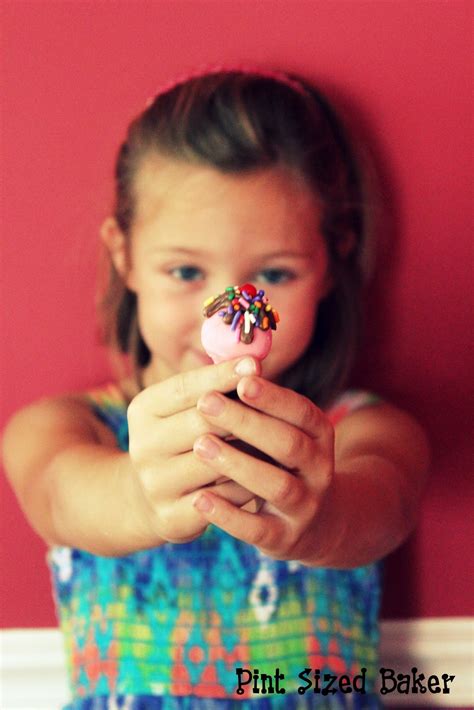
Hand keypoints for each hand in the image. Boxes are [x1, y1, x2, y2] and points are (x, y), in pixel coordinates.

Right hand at [127, 357, 260, 542]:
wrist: (159, 497)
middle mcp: (142, 446)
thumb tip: (255, 363)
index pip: (185, 387)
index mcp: (143, 410)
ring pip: (217, 462)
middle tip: (277, 407)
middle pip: (201, 422)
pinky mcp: (173, 518)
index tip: (257, 364)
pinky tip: (269, 476)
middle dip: (242, 412)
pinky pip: (225, 498)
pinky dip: (249, 485)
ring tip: (282, 440)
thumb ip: (216, 386)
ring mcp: (155, 485)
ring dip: (252, 450)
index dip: (222, 375)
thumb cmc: (187, 437)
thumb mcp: (189, 408)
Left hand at [191, 375, 334, 561]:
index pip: (301, 412)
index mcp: (320, 436)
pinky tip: (200, 499)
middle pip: (289, 444)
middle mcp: (319, 470)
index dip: (273, 397)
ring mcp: (306, 506)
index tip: (241, 380)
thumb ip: (259, 405)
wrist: (315, 525)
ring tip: (200, 445)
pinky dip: (230, 515)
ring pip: (277, 485)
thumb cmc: (283, 463)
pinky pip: (259, 529)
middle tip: (207, 403)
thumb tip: (229, 364)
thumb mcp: (283, 431)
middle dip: (248, 422)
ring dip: (239, 464)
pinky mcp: (286, 538)